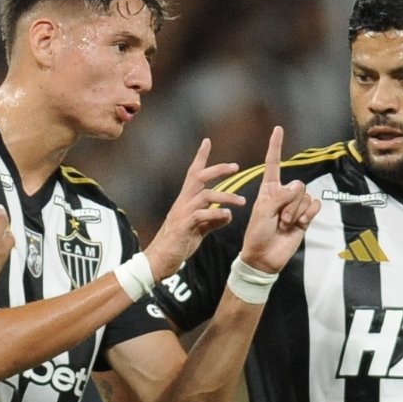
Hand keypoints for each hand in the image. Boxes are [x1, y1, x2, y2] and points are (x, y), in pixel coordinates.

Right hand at [145, 138, 245, 279]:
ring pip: (205, 195)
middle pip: (199, 178)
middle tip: (236, 166)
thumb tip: (227, 214)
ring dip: (225, 196)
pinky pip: (201, 215)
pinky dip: (216, 214)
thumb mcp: (198, 230)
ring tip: (242, 201)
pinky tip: (228, 216)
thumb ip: (212, 221)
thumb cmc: (178, 244)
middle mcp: (183, 203)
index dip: (200, 158)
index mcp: (186, 201)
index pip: (193, 174)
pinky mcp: (184, 226)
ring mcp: (182, 213)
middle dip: (217, 169)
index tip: (207, 141)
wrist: (159, 260)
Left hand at [239, 126, 319, 272]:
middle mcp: (282, 194)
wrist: (265, 257)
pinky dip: (307, 214)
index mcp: (268, 189)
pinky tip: (299, 224)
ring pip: (305, 196)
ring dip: (296, 212)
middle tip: (279, 219)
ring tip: (285, 225)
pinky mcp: (305, 216)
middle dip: (290, 203)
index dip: (276, 146)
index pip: (273, 163)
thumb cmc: (257, 234)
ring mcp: (294, 205)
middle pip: (297, 185)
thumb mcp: (263, 212)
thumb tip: (298, 187)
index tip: (277, 129)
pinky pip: (314, 205)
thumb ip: (280, 197)